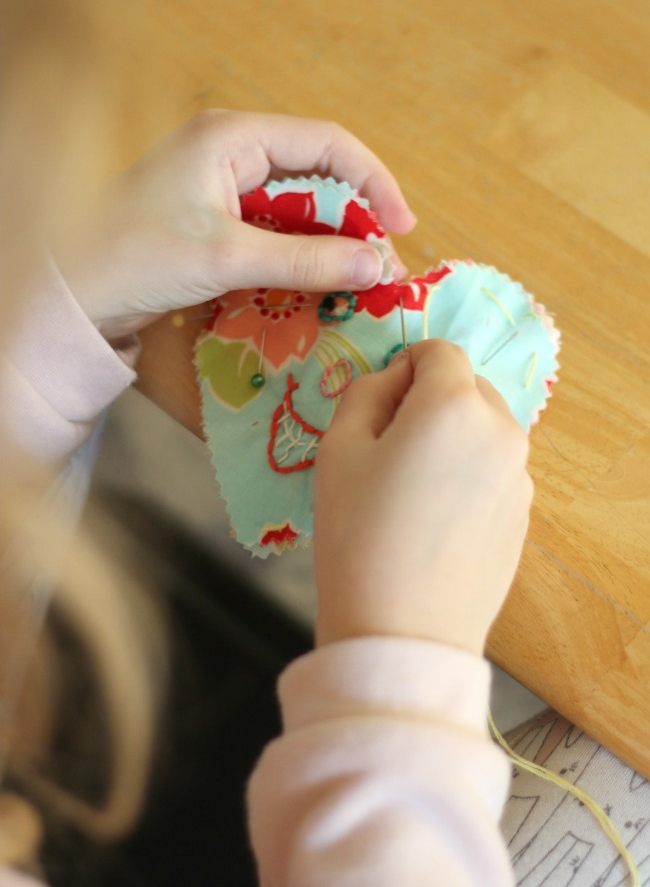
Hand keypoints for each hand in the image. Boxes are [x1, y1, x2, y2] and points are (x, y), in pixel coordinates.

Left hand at [57, 110, 415, 339]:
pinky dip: (300, 253)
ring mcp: (222, 185)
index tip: (400, 227)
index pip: (327, 143)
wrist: (72, 292)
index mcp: (233, 136)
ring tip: (360, 280)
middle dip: (355, 218)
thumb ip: (307, 260)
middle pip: (316, 174)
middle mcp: (231, 150)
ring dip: (330, 241)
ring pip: (297, 206)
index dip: (373, 182)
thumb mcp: (227, 257)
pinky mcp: (216, 218)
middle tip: (382, 266)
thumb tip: (377, 266)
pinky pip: (274, 229)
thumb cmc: (136, 258)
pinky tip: (320, 281)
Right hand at [313, 340, 532, 655]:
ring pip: (482, 431)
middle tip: (389, 450)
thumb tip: (395, 382)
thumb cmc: (358, 534)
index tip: (379, 405)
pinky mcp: (523, 516)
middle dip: (430, 401)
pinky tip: (435, 522)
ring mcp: (520, 477)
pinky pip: (493, 472)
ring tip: (411, 492)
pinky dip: (467, 476)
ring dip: (451, 438)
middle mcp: (502, 431)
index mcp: (455, 405)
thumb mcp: (338, 448)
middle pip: (467, 388)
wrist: (401, 631)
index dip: (404, 367)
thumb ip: (366, 392)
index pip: (439, 352)